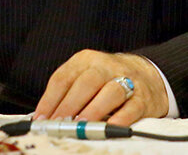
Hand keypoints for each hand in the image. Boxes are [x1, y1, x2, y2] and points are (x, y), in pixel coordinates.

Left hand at [34, 49, 168, 125]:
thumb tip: (45, 119)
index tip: (41, 119)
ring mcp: (127, 80)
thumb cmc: (106, 80)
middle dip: (71, 104)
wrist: (146, 74)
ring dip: (94, 110)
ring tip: (82, 125)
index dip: (50, 100)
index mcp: (86, 60)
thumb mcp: (85, 77)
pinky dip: (121, 119)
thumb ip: (67, 94)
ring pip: (111, 92)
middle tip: (59, 123)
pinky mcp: (143, 97)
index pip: (64, 77)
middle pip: (87, 82)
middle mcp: (106, 66)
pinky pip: (132, 107)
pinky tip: (109, 127)